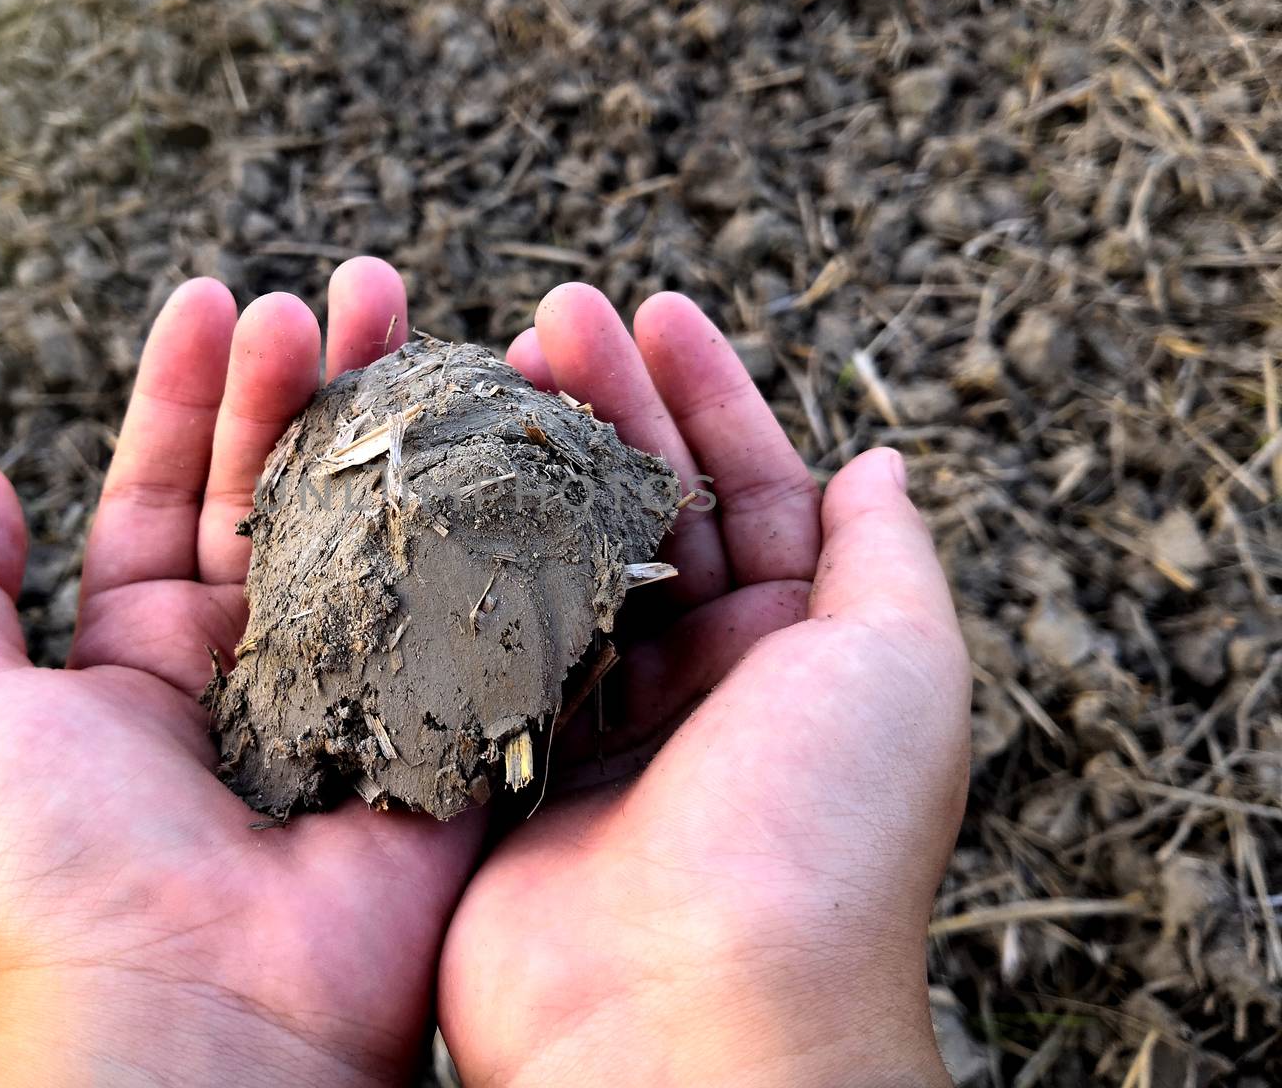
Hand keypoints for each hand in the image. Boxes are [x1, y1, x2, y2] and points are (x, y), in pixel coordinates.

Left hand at [0, 260, 480, 1086]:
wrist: (197, 1012)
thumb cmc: (60, 867)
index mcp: (147, 652)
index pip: (172, 489)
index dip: (190, 391)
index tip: (216, 295)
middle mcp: (256, 659)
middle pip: (287, 489)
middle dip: (306, 379)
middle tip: (341, 286)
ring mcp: (356, 686)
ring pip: (378, 522)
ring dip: (392, 417)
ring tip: (406, 313)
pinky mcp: (439, 724)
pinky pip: (463, 602)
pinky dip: (481, 514)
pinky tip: (493, 424)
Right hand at [438, 285, 970, 1086]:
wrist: (687, 1023)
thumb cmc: (818, 838)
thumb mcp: (900, 669)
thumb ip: (886, 557)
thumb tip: (881, 461)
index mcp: (795, 654)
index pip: (754, 491)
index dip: (710, 394)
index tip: (658, 309)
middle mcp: (699, 685)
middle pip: (645, 511)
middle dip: (607, 405)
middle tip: (555, 309)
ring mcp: (596, 727)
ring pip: (556, 563)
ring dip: (527, 469)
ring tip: (488, 367)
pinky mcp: (503, 769)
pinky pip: (480, 644)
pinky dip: (458, 565)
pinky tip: (427, 487)